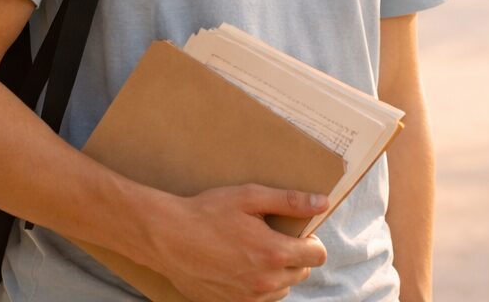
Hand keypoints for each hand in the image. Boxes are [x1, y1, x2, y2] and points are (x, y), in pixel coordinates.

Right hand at [145, 183, 329, 301]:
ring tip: (253, 251)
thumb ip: (289, 201)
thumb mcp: (249, 197)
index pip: (318, 255)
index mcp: (275, 253)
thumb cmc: (207, 213)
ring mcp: (249, 298)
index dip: (311, 240)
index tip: (297, 231)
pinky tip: (240, 266)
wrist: (167, 238)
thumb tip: (322, 203)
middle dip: (295, 254)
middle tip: (271, 236)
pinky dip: (258, 285)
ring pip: (282, 287)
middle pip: (302, 272)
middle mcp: (266, 281)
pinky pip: (261, 299)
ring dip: (278, 272)